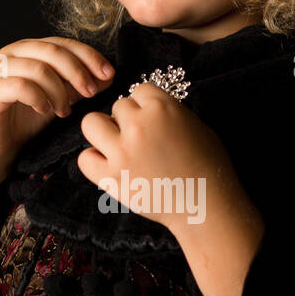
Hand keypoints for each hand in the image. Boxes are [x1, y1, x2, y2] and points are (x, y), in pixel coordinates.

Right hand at [0, 36, 114, 163]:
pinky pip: (19, 86)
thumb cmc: (26, 120)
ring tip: (65, 111)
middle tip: (90, 93)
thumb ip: (80, 86)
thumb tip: (108, 77)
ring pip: (37, 68)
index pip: (64, 43)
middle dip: (77, 71)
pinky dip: (38, 98)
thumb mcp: (60, 100)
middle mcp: (13, 53)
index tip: (109, 74)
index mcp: (30, 50)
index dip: (89, 56)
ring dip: (58, 91)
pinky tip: (45, 110)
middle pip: (52, 51)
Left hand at [75, 81, 251, 238]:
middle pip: (117, 107)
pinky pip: (84, 158)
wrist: (205, 205)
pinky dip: (94, 161)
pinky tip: (110, 166)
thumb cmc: (209, 167)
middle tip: (140, 140)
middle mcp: (139, 125)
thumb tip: (148, 112)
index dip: (145, 107)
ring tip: (118, 147)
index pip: (139, 91)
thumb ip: (168, 113)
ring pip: (91, 124)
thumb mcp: (195, 126)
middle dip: (127, 121)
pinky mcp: (111, 178)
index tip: (153, 123)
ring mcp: (122, 152)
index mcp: (163, 108)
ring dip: (103, 133)